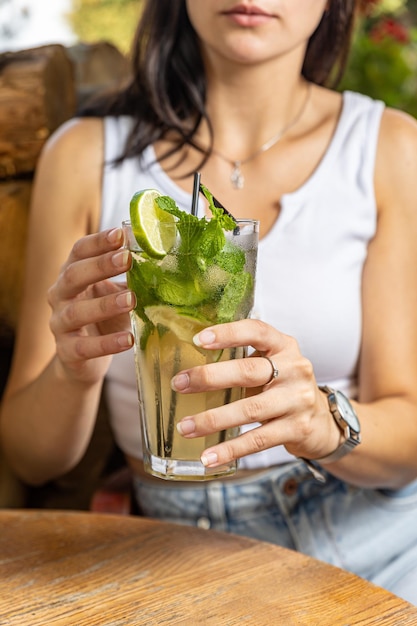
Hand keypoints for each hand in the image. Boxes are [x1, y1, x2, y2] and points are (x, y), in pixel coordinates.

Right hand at [48, 228, 134, 383]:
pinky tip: (127, 339)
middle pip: (73, 276)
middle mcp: (59, 296)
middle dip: (100, 266)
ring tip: (131, 300)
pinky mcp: (66, 352)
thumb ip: (130, 277)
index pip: (79, 251)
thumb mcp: (115, 293)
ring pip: (76, 312)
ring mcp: (59, 324)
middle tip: (127, 259)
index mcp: (71, 275)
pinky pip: (84, 347)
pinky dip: (106, 343)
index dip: (98, 242)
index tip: (120, 233)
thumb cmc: (104, 319)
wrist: (83, 361)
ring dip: (104, 304)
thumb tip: (161, 256)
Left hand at [172, 319, 340, 466]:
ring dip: (213, 420)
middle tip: (179, 384)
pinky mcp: (297, 429)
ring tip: (185, 427)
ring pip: (250, 410)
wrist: (323, 422)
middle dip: (210, 378)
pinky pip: (258, 440)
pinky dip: (230, 449)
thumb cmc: (283, 388)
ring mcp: (298, 400)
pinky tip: (209, 457)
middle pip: (249, 371)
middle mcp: (295, 369)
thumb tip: (189, 367)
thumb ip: (242, 360)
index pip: (256, 331)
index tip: (197, 339)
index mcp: (284, 346)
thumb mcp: (272, 365)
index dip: (228, 333)